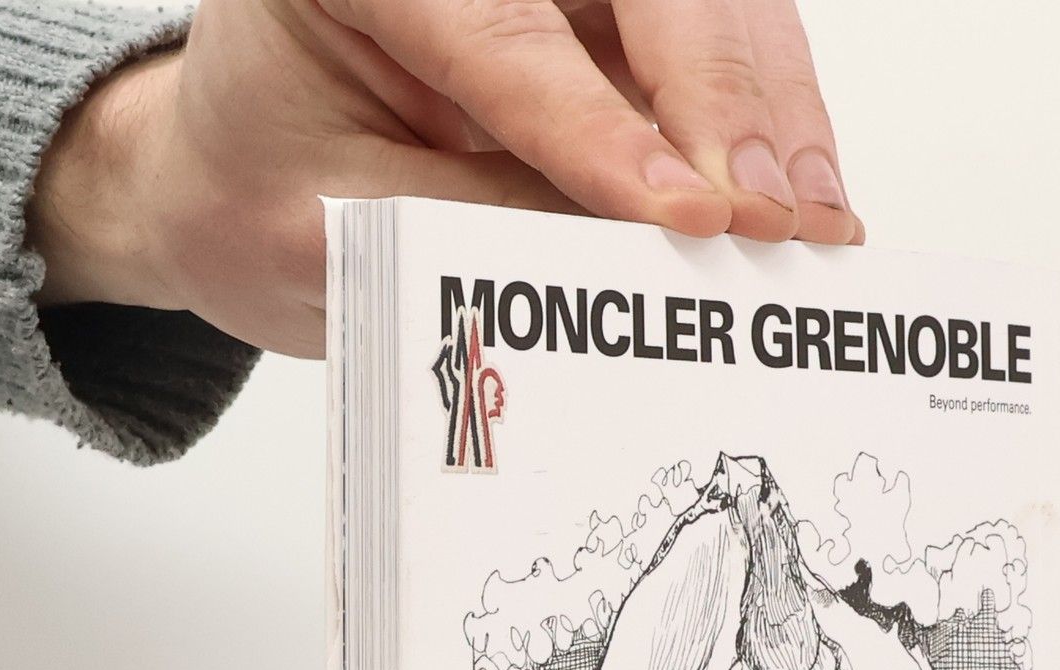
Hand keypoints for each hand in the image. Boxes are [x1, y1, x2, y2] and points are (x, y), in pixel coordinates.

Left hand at [30, 0, 860, 356]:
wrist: (247, 185)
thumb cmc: (269, 195)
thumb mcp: (330, 234)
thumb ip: (471, 231)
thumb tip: (630, 254)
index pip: (502, 32)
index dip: (604, 129)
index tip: (687, 213)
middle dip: (725, 98)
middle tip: (778, 214)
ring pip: (704, 3)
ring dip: (769, 109)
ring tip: (812, 217)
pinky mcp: (606, 16)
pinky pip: (717, 43)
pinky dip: (768, 121)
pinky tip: (800, 194)